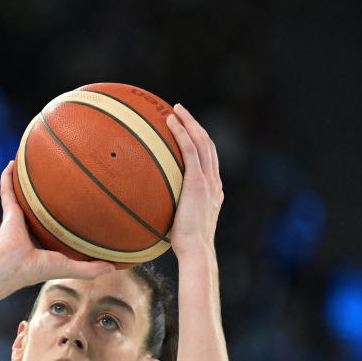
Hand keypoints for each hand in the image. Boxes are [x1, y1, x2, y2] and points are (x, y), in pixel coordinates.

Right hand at [0, 161, 113, 286]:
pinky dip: (7, 177)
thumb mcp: (70, 268)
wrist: (15, 266)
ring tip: (29, 163)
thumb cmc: (39, 269)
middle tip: (55, 178)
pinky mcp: (9, 210)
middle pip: (37, 206)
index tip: (75, 203)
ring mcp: (18, 217)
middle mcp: (29, 227)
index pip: (53, 226)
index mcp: (42, 240)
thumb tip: (114, 268)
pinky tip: (12, 163)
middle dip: (43, 194)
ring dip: (23, 181)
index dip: (62, 215)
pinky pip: (7, 190)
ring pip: (20, 195)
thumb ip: (91, 269)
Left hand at [166, 104, 223, 257]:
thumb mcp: (177, 224)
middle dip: (195, 126)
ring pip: (202, 142)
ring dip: (189, 123)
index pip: (208, 160)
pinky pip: (190, 150)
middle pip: (208, 145)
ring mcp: (208, 181)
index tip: (187, 132)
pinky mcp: (198, 182)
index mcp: (212, 191)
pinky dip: (182, 133)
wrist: (195, 250)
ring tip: (175, 110)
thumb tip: (147, 213)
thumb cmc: (184, 246)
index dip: (199, 143)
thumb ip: (170, 213)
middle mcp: (214, 182)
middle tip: (180, 112)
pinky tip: (170, 122)